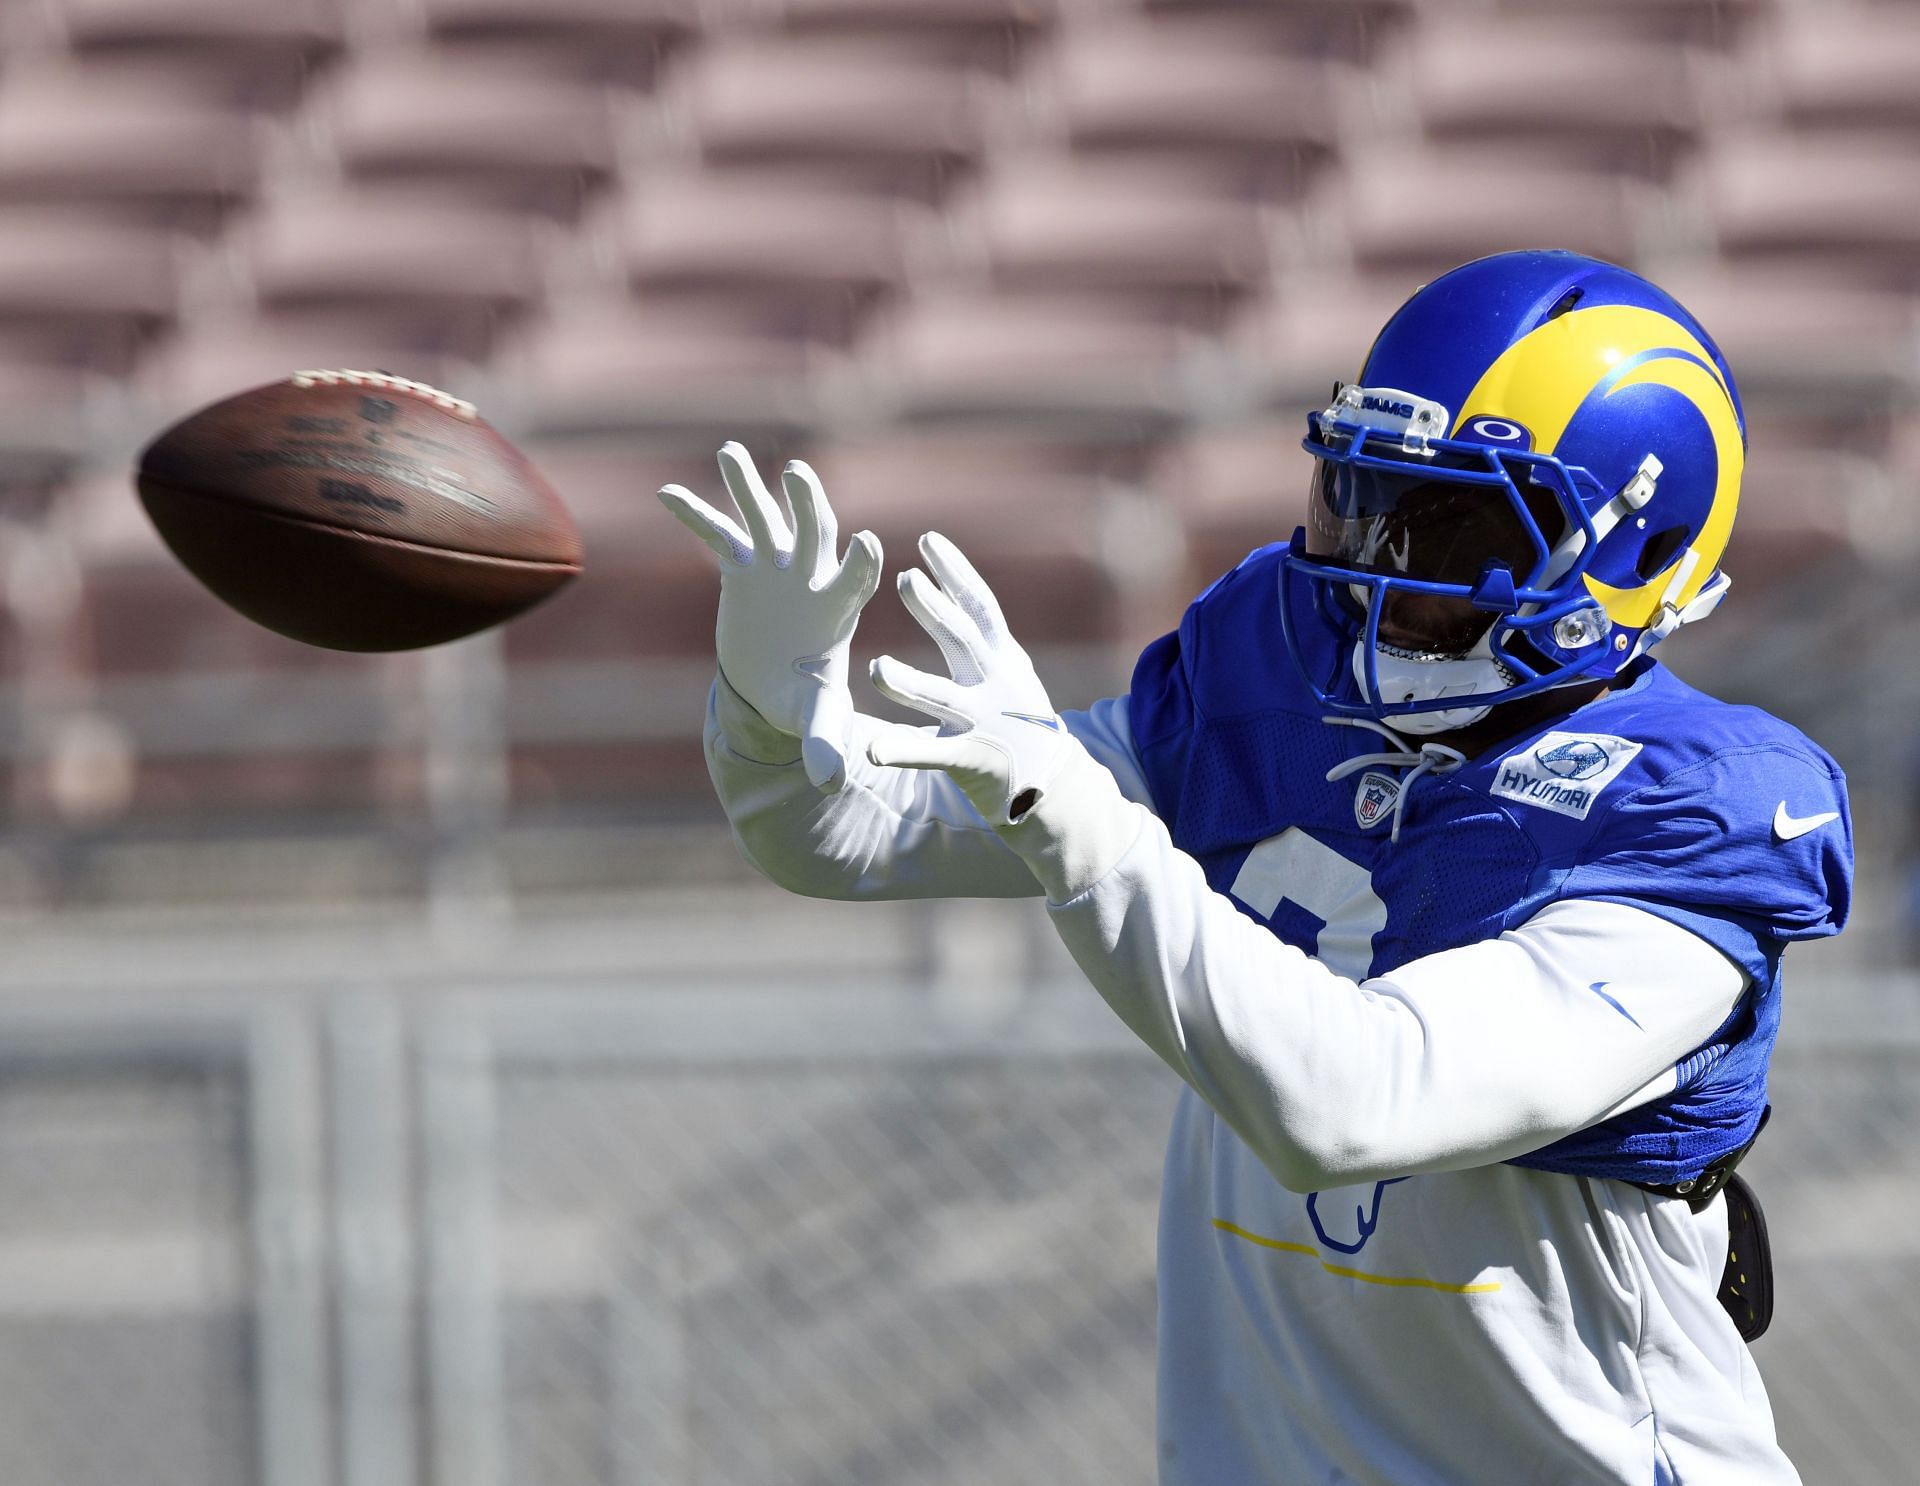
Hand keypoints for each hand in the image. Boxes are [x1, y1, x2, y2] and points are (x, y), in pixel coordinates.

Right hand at [659, 442, 880, 790]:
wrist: (775, 683)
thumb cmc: (805, 696)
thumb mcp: (814, 717)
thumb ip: (824, 739)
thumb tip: (831, 779)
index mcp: (838, 609)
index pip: (855, 579)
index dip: (859, 563)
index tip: (866, 543)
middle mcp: (810, 576)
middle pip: (815, 532)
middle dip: (808, 505)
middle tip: (800, 475)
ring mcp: (776, 567)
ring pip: (765, 518)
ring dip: (749, 487)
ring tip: (731, 453)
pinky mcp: (743, 567)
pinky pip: (718, 534)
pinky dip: (695, 515)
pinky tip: (665, 492)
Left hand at [864, 532, 1076, 824]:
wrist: (1057, 790)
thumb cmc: (1022, 726)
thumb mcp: (1010, 674)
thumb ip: (980, 640)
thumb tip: (951, 591)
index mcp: (1005, 660)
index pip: (980, 607)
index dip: (956, 572)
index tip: (929, 540)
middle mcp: (997, 685)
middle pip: (964, 640)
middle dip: (935, 610)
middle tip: (905, 579)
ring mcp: (984, 723)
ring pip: (942, 698)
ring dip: (909, 684)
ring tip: (876, 668)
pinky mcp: (971, 760)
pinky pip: (929, 755)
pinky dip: (901, 752)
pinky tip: (871, 752)